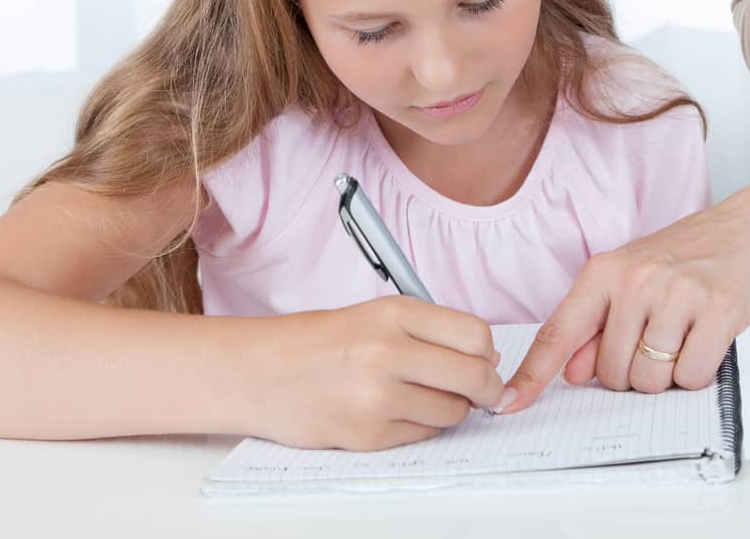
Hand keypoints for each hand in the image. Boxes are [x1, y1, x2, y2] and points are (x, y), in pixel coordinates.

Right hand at [245, 296, 504, 449]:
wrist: (262, 373)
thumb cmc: (320, 342)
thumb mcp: (376, 315)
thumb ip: (430, 331)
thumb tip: (487, 358)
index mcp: (395, 313)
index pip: (475, 334)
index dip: (487, 352)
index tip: (485, 360)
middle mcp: (388, 352)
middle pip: (474, 376)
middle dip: (486, 388)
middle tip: (483, 391)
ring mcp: (378, 397)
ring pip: (453, 411)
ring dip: (451, 408)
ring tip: (424, 396)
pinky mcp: (368, 434)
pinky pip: (423, 434)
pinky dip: (420, 426)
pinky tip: (396, 411)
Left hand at [502, 197, 749, 411]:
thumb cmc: (691, 253)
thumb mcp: (634, 278)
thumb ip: (598, 326)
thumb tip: (570, 371)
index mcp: (605, 272)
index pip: (559, 332)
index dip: (532, 375)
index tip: (508, 403)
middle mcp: (636, 280)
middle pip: (612, 374)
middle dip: (634, 373)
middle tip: (659, 339)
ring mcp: (677, 293)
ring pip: (651, 380)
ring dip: (668, 374)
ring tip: (684, 334)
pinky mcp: (717, 309)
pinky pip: (691, 376)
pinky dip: (699, 370)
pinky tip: (707, 338)